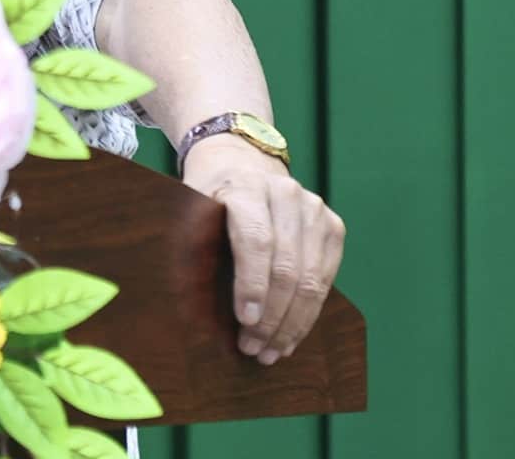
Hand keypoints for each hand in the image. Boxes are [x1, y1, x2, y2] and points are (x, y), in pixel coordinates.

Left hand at [183, 136, 346, 363]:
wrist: (242, 162)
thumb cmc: (207, 195)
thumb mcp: (188, 208)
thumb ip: (189, 244)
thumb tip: (183, 299)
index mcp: (245, 187)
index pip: (255, 240)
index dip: (252, 284)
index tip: (244, 322)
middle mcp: (286, 194)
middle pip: (287, 267)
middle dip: (272, 316)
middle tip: (254, 350)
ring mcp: (314, 209)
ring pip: (312, 279)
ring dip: (293, 323)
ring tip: (272, 352)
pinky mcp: (332, 226)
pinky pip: (326, 279)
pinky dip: (309, 312)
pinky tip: (291, 335)